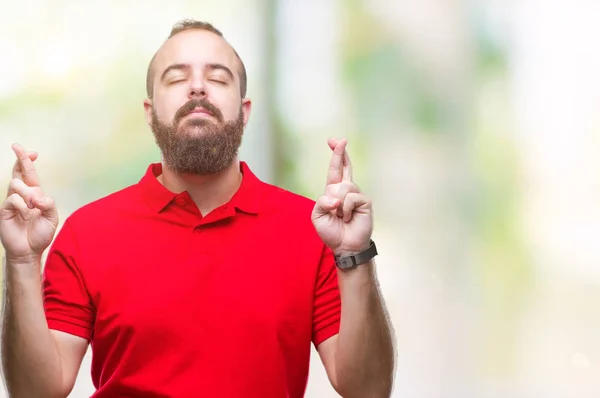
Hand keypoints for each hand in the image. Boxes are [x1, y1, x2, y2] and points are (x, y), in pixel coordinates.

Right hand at [0, 144, 58, 262]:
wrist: (29, 250)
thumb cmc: (41, 233)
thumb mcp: (52, 217)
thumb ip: (49, 204)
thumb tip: (37, 196)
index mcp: (35, 194)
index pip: (30, 174)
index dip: (28, 161)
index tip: (31, 152)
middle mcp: (23, 195)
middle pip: (19, 172)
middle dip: (19, 157)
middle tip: (17, 146)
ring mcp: (13, 201)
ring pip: (16, 183)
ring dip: (28, 192)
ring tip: (33, 205)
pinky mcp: (5, 210)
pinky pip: (13, 199)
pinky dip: (22, 205)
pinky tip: (25, 214)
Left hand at [311, 138, 372, 254]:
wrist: (345, 246)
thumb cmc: (331, 231)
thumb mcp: (317, 215)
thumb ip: (321, 202)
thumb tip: (336, 197)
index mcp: (333, 191)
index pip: (335, 170)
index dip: (336, 155)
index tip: (334, 140)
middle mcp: (346, 190)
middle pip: (345, 167)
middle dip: (340, 152)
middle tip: (340, 139)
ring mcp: (356, 195)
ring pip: (344, 186)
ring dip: (337, 203)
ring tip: (340, 216)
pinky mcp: (365, 202)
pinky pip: (351, 198)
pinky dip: (345, 210)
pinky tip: (348, 218)